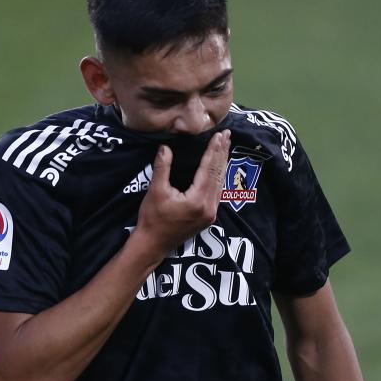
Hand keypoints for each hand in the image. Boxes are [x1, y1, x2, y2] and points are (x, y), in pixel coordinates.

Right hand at [133, 130, 230, 256]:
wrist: (152, 244)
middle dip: (222, 154)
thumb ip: (162, 168)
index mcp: (198, 200)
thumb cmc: (152, 218)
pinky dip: (219, 176)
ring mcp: (210, 213)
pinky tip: (219, 168)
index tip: (219, 135)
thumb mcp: (155, 191)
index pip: (209, 169)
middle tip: (228, 135)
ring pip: (220, 183)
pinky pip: (217, 192)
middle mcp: (209, 207)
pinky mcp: (208, 217)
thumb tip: (166, 147)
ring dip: (222, 164)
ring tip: (225, 147)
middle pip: (218, 174)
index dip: (214, 151)